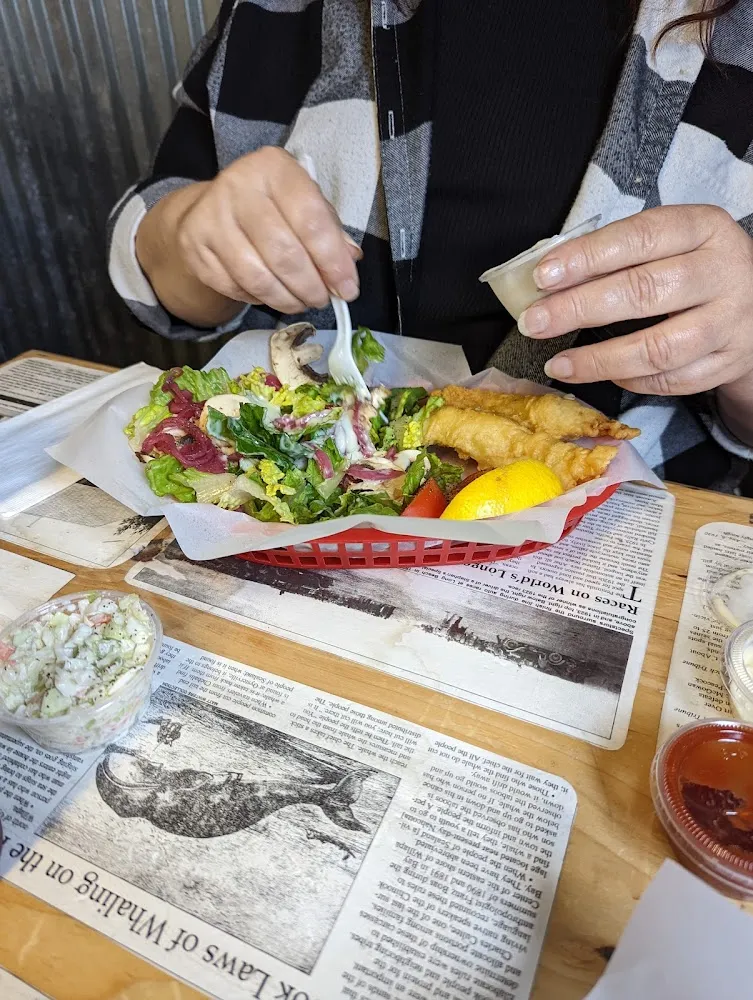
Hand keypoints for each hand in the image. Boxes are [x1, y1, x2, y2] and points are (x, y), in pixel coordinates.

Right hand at [149, 146, 360, 316]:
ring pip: (258, 277)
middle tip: (322, 299)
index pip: (311, 220)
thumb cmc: (272, 206)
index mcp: (274, 168)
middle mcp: (238, 185)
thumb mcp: (305, 205)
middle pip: (284, 253)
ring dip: (286, 299)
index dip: (333, 261)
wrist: (213, 207)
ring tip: (301, 302)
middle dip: (310, 286)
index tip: (348, 289)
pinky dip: (259, 299)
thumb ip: (329, 232)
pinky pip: (235, 287)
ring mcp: (211, 217)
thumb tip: (348, 265)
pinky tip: (271, 294)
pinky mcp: (195, 246)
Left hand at [517, 205, 752, 397]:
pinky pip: (671, 380)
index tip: (542, 277)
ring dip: (598, 360)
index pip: (639, 238)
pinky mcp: (728, 362)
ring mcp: (730, 322)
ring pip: (657, 348)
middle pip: (643, 292)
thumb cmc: (694, 269)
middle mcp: (724, 272)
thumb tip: (550, 280)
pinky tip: (602, 374)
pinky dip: (630, 380)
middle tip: (535, 322)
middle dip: (579, 309)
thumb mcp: (669, 245)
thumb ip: (618, 255)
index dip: (587, 258)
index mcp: (705, 228)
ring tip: (558, 363)